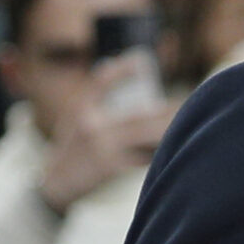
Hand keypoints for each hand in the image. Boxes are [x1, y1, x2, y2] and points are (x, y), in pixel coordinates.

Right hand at [39, 62, 176, 212]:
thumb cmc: (72, 148)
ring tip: (187, 127)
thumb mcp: (78, 119)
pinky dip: (157, 153)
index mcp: (81, 109)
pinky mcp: (109, 168)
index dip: (121, 68)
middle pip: (138, 115)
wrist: (54, 184)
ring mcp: (101, 147)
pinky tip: (172, 150)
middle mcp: (90, 125)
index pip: (101, 80)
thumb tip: (134, 86)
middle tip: (189, 104)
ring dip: (166, 131)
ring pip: (143, 135)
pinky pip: (141, 159)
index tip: (141, 59)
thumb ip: (99, 101)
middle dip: (166, 112)